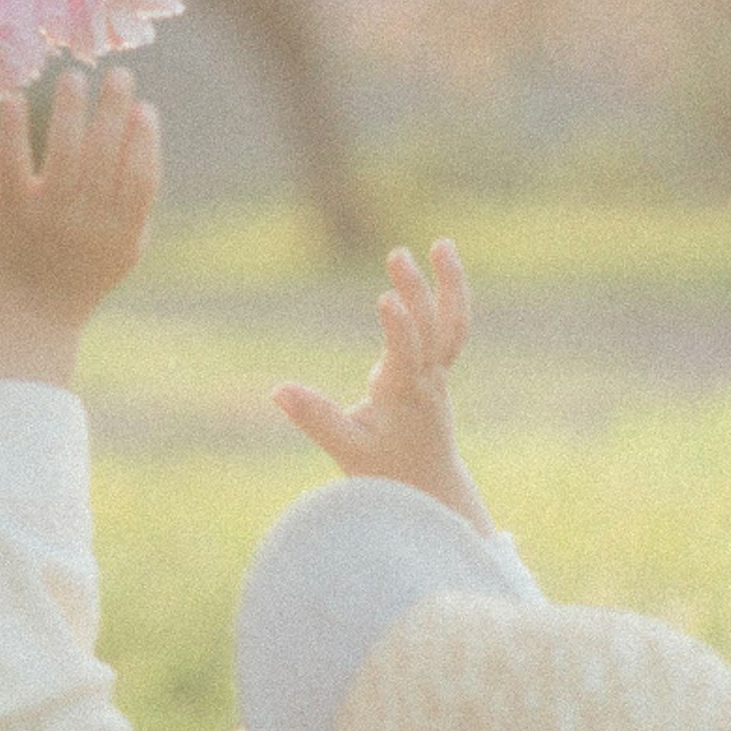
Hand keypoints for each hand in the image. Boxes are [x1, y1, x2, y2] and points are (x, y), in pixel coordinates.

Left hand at [0, 68, 159, 388]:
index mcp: (122, 233)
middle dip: (115, 110)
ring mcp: (48, 215)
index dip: (146, 139)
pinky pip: (13, 162)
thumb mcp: (126, 248)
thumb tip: (144, 130)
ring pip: (64, 151)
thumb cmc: (85, 273)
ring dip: (72, 109)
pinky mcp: (11, 210)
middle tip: (119, 74)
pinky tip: (16, 98)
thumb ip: (138, 202)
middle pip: (106, 155)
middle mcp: (87, 222)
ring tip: (74, 77)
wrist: (32, 314)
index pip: (140, 177)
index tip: (144, 108)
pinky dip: (15, 128)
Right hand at [270, 240, 487, 532]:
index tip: (386, 296)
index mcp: (403, 397)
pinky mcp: (439, 368)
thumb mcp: (345, 449)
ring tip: (443, 243)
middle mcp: (427, 380)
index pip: (406, 355)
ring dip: (450, 284)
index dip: (399, 327)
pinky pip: (452, 327)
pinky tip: (443, 264)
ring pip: (452, 325)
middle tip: (397, 254)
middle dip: (417, 291)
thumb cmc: (385, 471)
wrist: (430, 487)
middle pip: (431, 330)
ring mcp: (438, 373)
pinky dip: (450, 295)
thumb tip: (277, 390)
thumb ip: (315, 418)